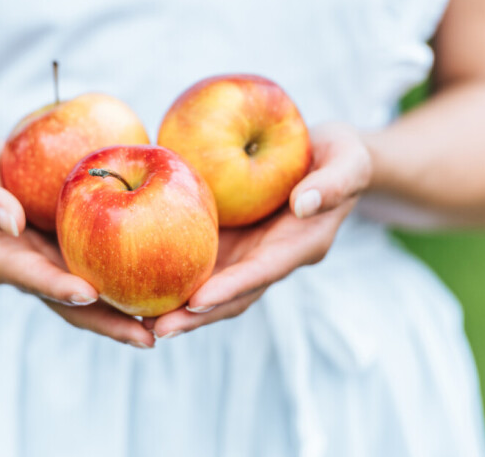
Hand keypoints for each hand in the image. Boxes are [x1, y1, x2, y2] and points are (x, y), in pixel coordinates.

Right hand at [0, 133, 154, 347]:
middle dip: (107, 322)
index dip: (59, 288)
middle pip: (69, 303)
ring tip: (164, 325)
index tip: (90, 296)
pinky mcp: (68, 253)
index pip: (31, 277)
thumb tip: (11, 220)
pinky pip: (100, 268)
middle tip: (147, 337)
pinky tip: (164, 282)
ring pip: (90, 297)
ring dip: (124, 313)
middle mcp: (27, 270)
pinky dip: (127, 279)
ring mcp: (50, 265)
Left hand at [144, 123, 372, 338]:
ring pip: (209, 285)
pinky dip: (170, 271)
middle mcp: (268, 258)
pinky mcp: (229, 239)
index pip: (261, 273)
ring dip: (177, 305)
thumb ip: (334, 183)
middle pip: (230, 295)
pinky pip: (197, 258)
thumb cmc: (342, 155)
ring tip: (136, 316)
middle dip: (195, 315)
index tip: (197, 301)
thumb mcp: (349, 160)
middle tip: (157, 329)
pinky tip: (135, 274)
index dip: (231, 289)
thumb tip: (304, 203)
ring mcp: (246, 252)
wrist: (329, 156)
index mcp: (298, 246)